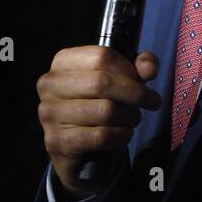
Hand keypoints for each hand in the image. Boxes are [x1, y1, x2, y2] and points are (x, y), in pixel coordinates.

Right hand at [37, 47, 161, 195]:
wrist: (74, 145)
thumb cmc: (96, 103)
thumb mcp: (118, 78)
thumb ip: (137, 66)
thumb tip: (149, 68)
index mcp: (63, 61)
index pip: (102, 56)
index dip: (129, 69)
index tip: (145, 81)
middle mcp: (50, 85)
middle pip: (102, 82)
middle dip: (135, 93)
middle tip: (152, 102)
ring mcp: (50, 113)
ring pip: (104, 111)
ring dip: (129, 117)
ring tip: (133, 119)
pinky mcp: (57, 141)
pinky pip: (100, 136)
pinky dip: (121, 136)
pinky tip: (123, 134)